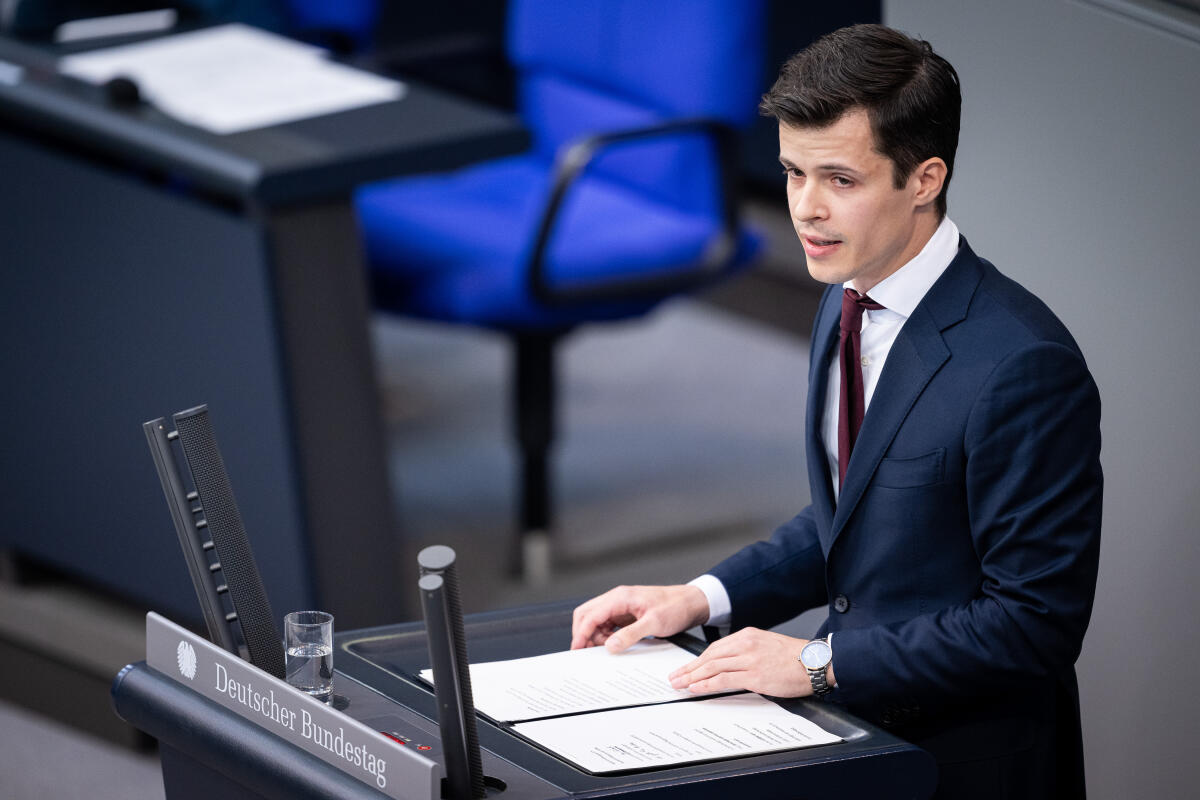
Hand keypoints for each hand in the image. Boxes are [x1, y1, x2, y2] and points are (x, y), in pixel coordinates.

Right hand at [570, 584, 709, 651]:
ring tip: (602, 651)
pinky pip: (608, 625)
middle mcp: (617, 600)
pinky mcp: (626, 614)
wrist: (690, 602)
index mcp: (620, 597)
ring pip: (596, 621)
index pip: (591, 614)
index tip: (577, 649)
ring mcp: (621, 607)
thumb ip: (630, 634)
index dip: (581, 633)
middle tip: (585, 652)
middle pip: (587, 615)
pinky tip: (613, 646)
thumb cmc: (675, 607)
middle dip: (584, 633)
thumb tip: (610, 646)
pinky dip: (605, 636)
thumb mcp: (654, 623)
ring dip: (595, 636)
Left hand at [668, 627, 829, 697]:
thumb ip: (747, 652)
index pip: (715, 648)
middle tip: (674, 677)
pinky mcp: (755, 675)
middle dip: (688, 668)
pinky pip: (724, 679)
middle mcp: (746, 644)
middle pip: (709, 656)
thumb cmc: (795, 657)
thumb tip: (729, 665)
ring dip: (692, 676)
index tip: (686, 667)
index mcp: (748, 635)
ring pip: (712, 666)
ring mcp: (749, 659)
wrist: (816, 661)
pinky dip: (707, 683)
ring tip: (678, 684)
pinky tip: (696, 688)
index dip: (697, 659)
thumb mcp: (766, 646)